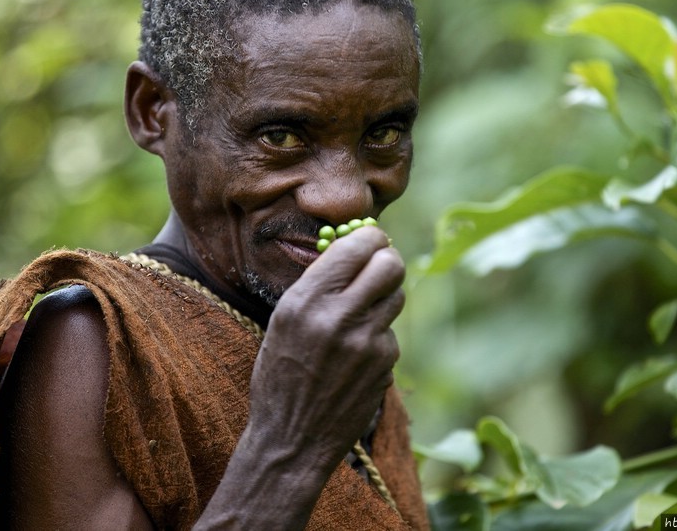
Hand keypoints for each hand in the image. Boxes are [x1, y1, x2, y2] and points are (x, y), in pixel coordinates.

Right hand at [247, 225, 403, 473]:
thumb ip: (318, 284)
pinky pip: (391, 333)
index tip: (371, 240)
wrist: (291, 439)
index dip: (370, 238)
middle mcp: (338, 317)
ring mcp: (366, 342)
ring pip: (396, 296)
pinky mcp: (384, 364)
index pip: (357, 246)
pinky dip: (378, 337)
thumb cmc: (280, 375)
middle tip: (379, 266)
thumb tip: (354, 246)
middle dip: (387, 259)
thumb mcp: (283, 321)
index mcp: (305, 300)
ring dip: (383, 298)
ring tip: (359, 315)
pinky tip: (356, 357)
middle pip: (391, 264)